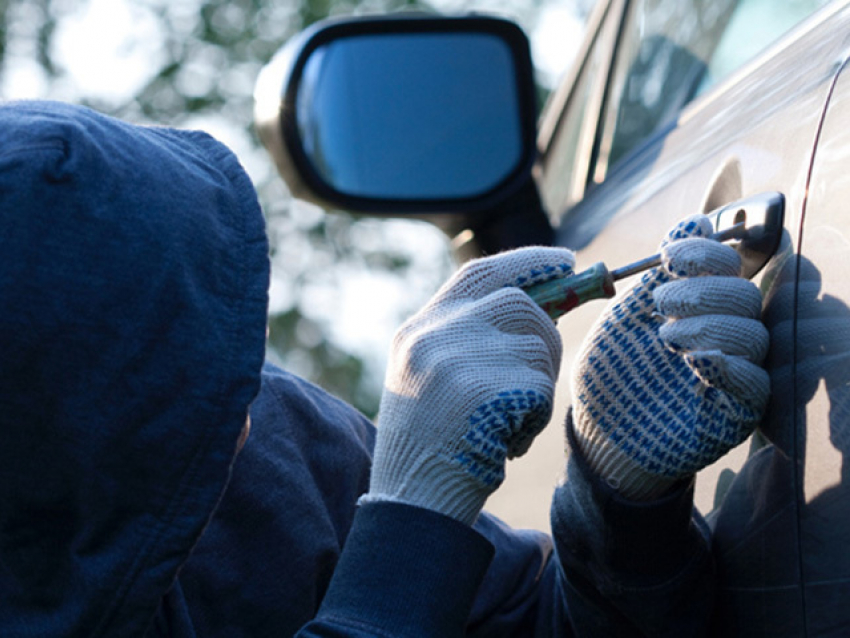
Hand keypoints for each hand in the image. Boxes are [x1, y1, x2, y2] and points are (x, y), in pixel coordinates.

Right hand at [362, 247, 574, 524]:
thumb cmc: (430, 448)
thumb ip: (469, 340)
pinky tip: (507, 442)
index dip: (526, 262)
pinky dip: (536, 418)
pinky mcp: (485, 389)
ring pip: (536, 345)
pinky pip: (541, 388)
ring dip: (539, 385)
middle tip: (544, 369)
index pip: (478, 274)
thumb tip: (541, 309)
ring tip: (509, 422)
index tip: (563, 261)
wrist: (412, 503)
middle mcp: (433, 335)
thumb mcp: (432, 380)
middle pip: (518, 304)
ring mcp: (457, 358)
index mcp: (417, 331)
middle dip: (546, 333)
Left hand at [572, 215, 769, 499]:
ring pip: (753, 333)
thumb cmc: (611, 371)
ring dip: (709, 326)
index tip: (672, 257)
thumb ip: (656, 276)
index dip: (707, 252)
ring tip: (666, 339)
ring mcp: (735, 370)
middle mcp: (723, 331)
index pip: (729, 264)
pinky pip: (757, 382)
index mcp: (699, 303)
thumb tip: (694, 224)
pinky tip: (697, 361)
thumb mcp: (624, 317)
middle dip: (703, 291)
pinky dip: (728, 366)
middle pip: (745, 294)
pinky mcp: (739, 409)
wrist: (600, 430)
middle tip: (661, 306)